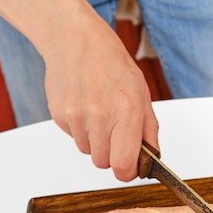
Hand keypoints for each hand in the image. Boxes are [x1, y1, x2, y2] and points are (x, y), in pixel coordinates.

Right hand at [41, 6, 158, 180]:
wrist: (75, 40)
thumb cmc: (110, 62)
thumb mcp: (141, 92)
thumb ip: (149, 129)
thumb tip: (152, 156)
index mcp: (127, 111)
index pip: (124, 166)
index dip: (127, 172)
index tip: (129, 168)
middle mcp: (101, 116)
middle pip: (103, 163)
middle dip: (111, 154)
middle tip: (114, 132)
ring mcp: (77, 117)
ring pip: (87, 152)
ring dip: (94, 140)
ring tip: (98, 113)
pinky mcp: (59, 116)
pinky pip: (73, 137)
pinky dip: (80, 129)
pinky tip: (84, 105)